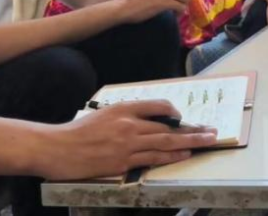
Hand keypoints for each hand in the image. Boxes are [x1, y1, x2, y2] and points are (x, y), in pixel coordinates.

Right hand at [32, 100, 216, 180]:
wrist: (55, 148)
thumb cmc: (76, 132)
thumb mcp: (102, 114)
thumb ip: (125, 115)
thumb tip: (147, 121)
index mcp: (122, 108)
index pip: (156, 105)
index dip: (173, 111)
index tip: (183, 117)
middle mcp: (128, 124)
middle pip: (167, 126)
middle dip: (192, 129)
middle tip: (211, 131)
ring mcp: (126, 144)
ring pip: (165, 142)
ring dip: (189, 142)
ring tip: (206, 141)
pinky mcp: (122, 162)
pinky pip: (152, 158)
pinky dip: (170, 156)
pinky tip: (183, 154)